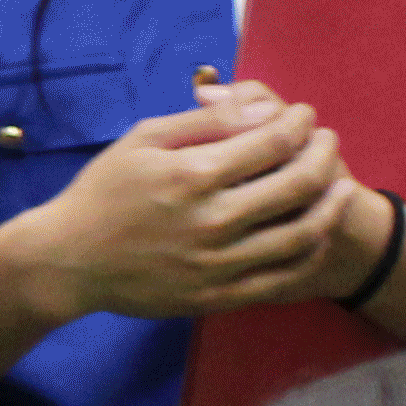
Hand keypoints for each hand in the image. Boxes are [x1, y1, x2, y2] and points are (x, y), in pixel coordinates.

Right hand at [8, 81, 353, 321]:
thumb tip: (265, 109)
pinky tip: (314, 230)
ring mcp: (217, 264)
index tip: (304, 114)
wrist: (67, 261)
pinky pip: (282, 276)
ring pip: (301, 234)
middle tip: (327, 141)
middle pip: (297, 184)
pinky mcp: (217, 295)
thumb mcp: (143, 140)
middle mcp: (210, 221)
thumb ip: (206, 121)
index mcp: (191, 175)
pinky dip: (309, 251)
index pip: (271, 141)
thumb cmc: (103, 192)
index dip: (299, 122)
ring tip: (338, 183)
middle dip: (323, 154)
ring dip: (330, 203)